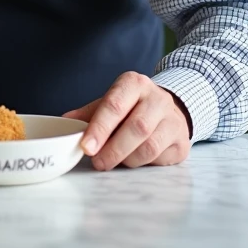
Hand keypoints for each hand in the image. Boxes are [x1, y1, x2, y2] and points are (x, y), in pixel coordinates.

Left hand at [62, 72, 191, 170]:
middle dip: (113, 149)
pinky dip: (143, 164)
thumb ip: (88, 113)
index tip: (86, 147)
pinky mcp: (181, 141)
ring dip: (127, 159)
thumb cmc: (132, 108)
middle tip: (98, 162)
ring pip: (149, 146)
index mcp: (134, 83)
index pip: (114, 105)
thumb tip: (65, 122)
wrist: (170, 110)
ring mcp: (173, 120)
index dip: (99, 128)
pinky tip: (133, 159)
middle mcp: (157, 98)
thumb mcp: (110, 102)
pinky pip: (160, 158)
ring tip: (114, 161)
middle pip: (136, 128)